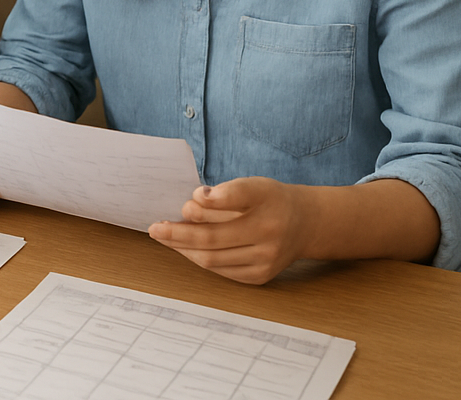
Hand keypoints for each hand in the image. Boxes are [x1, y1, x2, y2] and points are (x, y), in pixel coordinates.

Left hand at [149, 177, 313, 284]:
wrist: (305, 225)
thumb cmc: (269, 201)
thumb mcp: (253, 185)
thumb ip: (225, 192)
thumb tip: (194, 202)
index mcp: (266, 200)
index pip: (238, 196)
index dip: (212, 198)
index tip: (194, 196)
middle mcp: (269, 232)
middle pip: (213, 237)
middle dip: (177, 234)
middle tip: (155, 228)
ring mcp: (266, 259)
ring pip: (212, 259)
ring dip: (182, 248)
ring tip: (164, 237)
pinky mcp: (261, 276)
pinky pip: (220, 270)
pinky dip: (198, 259)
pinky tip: (184, 248)